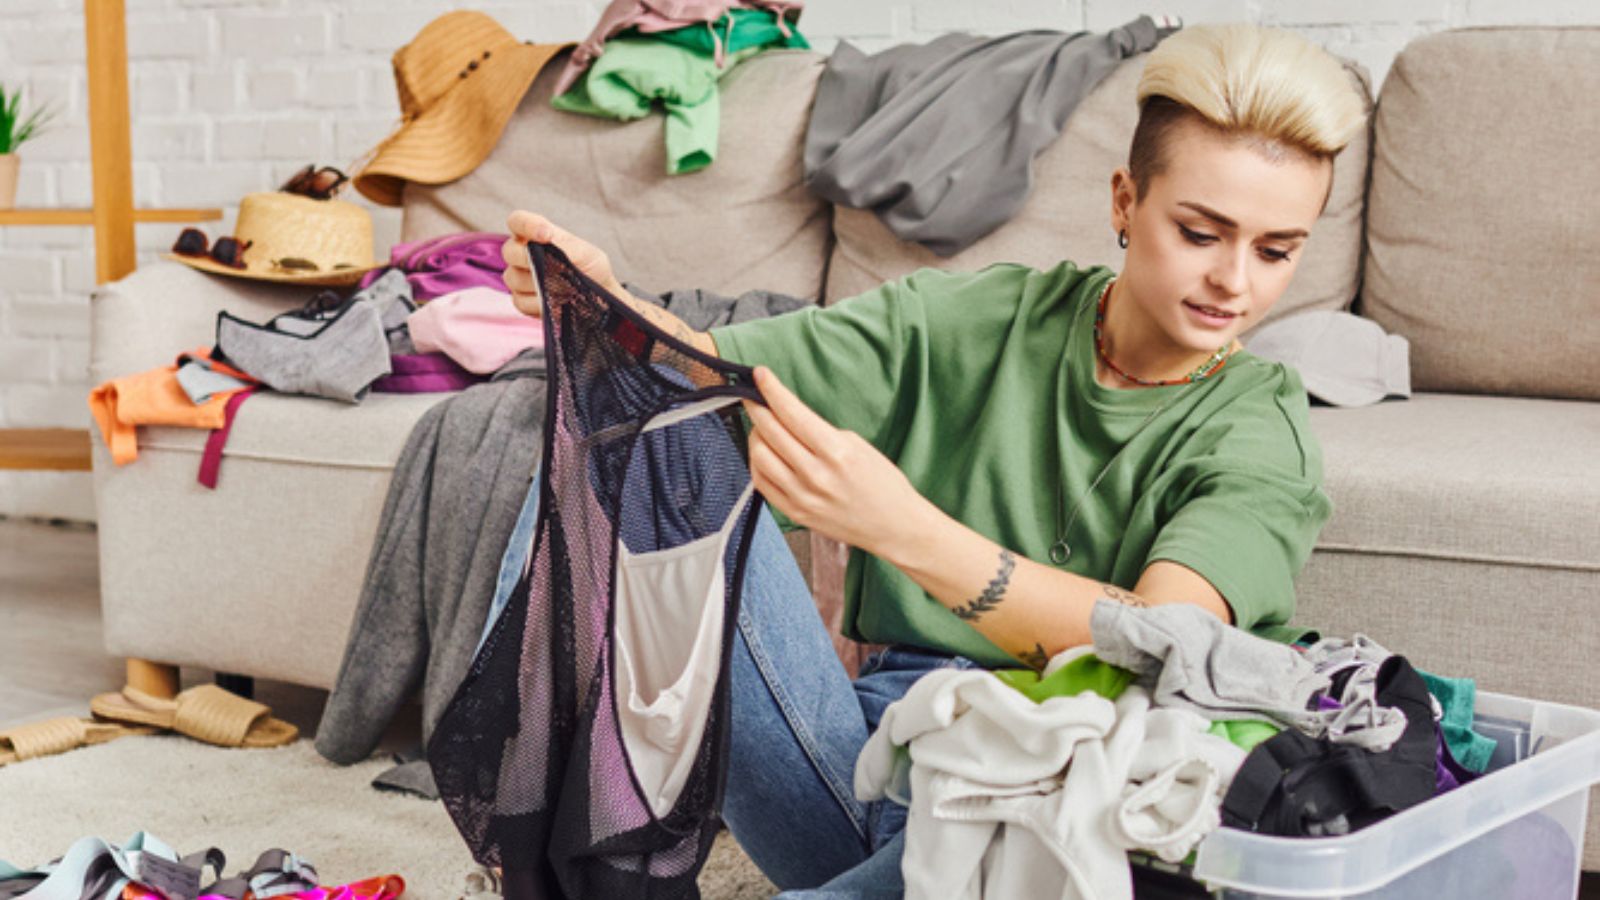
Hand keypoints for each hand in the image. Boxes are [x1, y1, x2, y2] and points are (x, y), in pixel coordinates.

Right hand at [502, 211, 622, 317]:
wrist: (598, 297)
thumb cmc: (591, 268)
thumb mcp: (586, 254)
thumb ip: (565, 246)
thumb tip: (546, 244)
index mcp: (537, 234)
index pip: (518, 221)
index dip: (526, 225)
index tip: (545, 235)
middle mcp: (523, 253)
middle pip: (509, 251)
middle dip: (528, 259)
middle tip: (551, 267)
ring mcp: (519, 277)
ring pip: (513, 278)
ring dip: (539, 284)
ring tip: (563, 287)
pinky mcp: (521, 300)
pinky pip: (521, 301)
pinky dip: (539, 303)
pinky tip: (556, 302)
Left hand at [741, 366, 926, 557]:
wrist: (893, 526)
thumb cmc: (882, 483)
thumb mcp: (857, 445)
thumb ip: (819, 432)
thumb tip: (787, 417)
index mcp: (835, 452)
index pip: (791, 413)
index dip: (771, 389)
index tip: (760, 374)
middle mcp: (815, 475)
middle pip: (769, 431)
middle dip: (756, 407)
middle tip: (753, 396)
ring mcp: (802, 496)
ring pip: (759, 455)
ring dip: (756, 435)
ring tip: (764, 428)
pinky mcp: (794, 513)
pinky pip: (761, 482)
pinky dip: (758, 462)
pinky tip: (766, 453)